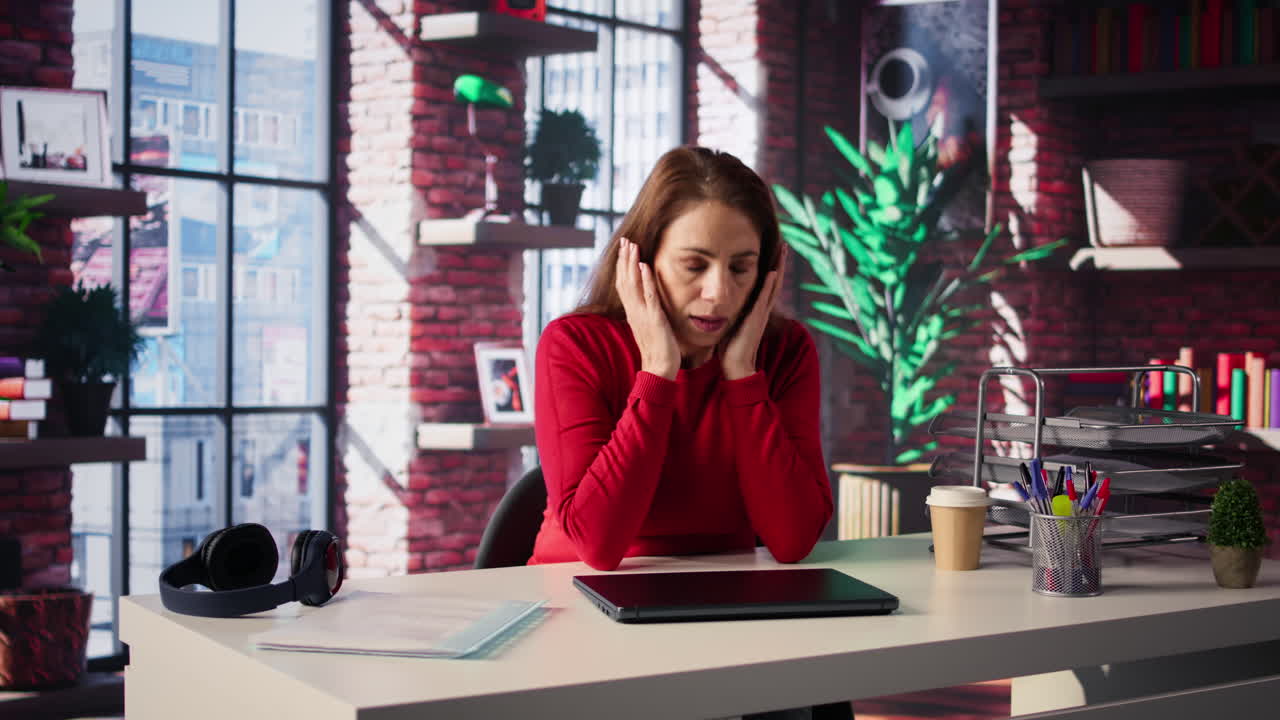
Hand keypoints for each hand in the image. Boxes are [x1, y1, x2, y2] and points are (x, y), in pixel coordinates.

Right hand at [615, 237, 679, 379]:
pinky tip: (645, 266)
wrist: (659, 369)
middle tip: (625, 240)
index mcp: (632, 313)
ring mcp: (643, 315)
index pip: (623, 285)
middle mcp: (634, 312)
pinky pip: (649, 297)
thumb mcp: (648, 327)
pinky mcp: (654, 319)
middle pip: (625, 280)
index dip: (622, 267)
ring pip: (633, 285)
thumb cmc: (658, 349)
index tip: (623, 250)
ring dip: (632, 264)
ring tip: (632, 246)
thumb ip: (645, 312)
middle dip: (624, 259)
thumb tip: (645, 302)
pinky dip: (646, 280)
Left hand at [722, 245, 786, 380]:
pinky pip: (764, 299)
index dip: (771, 268)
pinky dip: (769, 286)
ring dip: (779, 268)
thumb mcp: (730, 325)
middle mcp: (761, 309)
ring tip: (784, 251)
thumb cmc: (730, 349)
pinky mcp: (756, 320)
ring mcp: (761, 314)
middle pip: (775, 281)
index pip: (766, 284)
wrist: (736, 366)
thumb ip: (729, 313)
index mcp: (756, 309)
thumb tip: (718, 305)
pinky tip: (772, 272)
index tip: (774, 252)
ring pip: (774, 286)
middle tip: (785, 245)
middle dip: (779, 262)